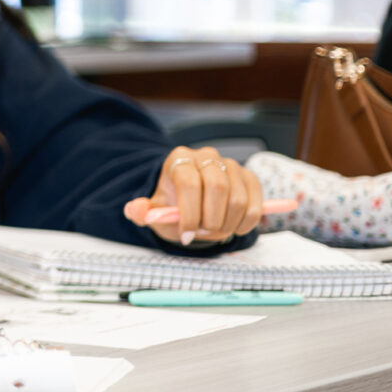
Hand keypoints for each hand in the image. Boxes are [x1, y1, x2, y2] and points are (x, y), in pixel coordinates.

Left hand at [123, 146, 263, 245]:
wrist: (192, 201)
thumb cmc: (173, 205)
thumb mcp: (154, 210)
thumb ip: (141, 212)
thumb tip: (136, 210)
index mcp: (179, 159)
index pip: (189, 182)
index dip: (189, 213)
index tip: (186, 234)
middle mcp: (207, 157)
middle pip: (217, 187)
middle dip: (210, 220)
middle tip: (202, 234)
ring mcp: (231, 166)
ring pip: (238, 199)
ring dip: (227, 224)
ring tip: (214, 232)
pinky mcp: (250, 178)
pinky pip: (255, 204)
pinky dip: (246, 224)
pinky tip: (233, 229)